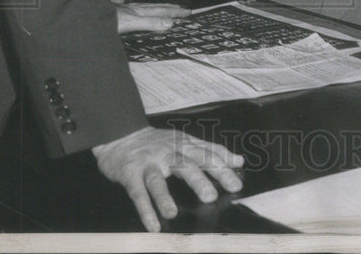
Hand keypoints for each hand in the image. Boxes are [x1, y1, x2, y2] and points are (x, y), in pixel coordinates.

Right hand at [93, 126, 243, 231]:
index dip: (222, 167)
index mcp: (184, 144)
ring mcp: (149, 163)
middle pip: (185, 164)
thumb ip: (212, 151)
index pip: (206, 154)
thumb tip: (239, 161)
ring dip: (164, 196)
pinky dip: (145, 210)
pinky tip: (153, 225)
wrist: (121, 135)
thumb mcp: (186, 141)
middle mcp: (168, 152)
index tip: (238, 182)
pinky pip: (137, 193)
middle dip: (199, 179)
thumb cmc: (158, 143)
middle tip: (212, 196)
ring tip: (172, 213)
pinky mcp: (130, 174)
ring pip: (157, 180)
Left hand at [111, 0, 189, 33]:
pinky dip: (125, 4)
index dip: (174, 12)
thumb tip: (170, 23)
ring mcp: (120, 9)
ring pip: (140, 6)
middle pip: (153, 7)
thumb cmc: (106, 20)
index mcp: (138, 11)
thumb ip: (150, 23)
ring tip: (160, 5)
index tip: (188, 12)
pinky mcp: (109, 12)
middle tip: (183, 8)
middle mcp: (131, 8)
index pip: (161, 11)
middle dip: (169, 8)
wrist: (84, 16)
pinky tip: (123, 2)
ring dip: (152, 7)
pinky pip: (120, 6)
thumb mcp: (131, 23)